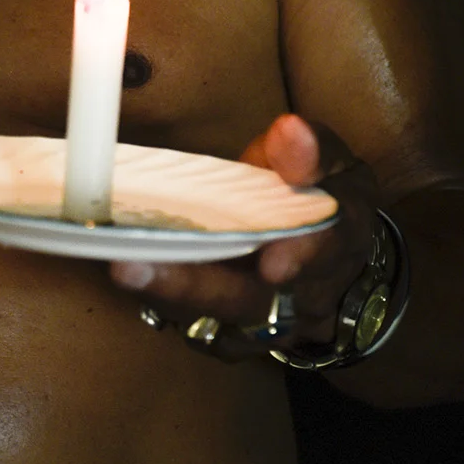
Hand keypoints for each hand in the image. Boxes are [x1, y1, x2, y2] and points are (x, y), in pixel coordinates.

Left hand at [109, 114, 379, 361]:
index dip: (302, 254)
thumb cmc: (329, 196)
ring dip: (168, 294)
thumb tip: (290, 130)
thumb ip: (311, 150)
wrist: (341, 264)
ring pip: (216, 316)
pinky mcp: (240, 334)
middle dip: (195, 286)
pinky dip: (166, 302)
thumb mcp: (336, 163)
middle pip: (250, 299)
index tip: (273, 262)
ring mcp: (270, 323)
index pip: (326, 247)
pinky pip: (200, 327)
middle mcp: (305, 294)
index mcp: (338, 239)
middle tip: (135, 265)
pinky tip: (134, 275)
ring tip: (123, 268)